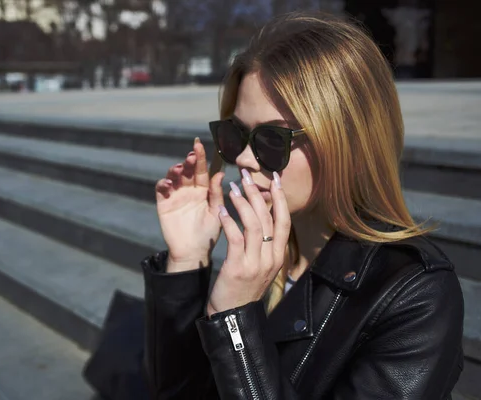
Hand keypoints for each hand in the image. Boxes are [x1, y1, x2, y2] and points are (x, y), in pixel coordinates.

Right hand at [155, 137, 225, 271]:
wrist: (193, 252)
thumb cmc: (208, 233)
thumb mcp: (216, 212)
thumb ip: (216, 194)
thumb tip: (220, 173)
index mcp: (203, 190)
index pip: (202, 170)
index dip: (200, 158)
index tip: (199, 145)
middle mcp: (189, 190)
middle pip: (187, 171)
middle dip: (188, 161)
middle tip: (191, 156)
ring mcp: (175, 196)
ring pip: (173, 177)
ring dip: (175, 170)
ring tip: (179, 169)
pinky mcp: (164, 204)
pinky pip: (161, 190)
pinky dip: (163, 184)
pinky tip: (168, 184)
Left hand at [206, 169, 290, 316]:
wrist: (232, 316)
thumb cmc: (243, 288)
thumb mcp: (260, 266)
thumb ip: (264, 244)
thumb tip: (263, 217)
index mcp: (278, 256)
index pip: (284, 221)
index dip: (281, 198)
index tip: (275, 178)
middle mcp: (271, 259)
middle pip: (269, 219)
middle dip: (258, 194)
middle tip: (246, 175)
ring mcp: (255, 264)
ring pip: (254, 225)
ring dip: (243, 203)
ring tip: (232, 188)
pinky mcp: (238, 268)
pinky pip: (236, 239)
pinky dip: (228, 222)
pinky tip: (220, 210)